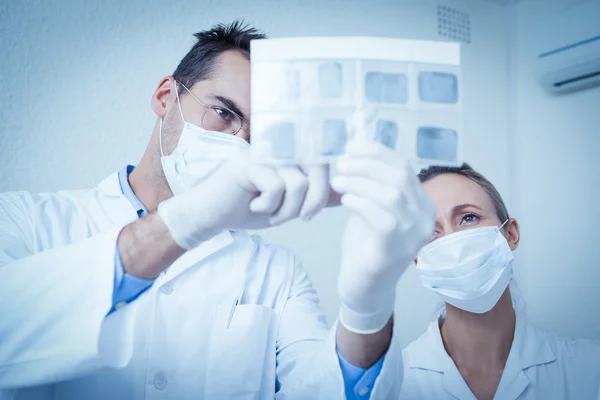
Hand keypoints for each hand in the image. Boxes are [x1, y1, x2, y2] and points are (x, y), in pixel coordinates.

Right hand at [157, 147, 330, 249]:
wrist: (212, 215)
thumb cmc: (249, 208)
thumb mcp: (289, 205)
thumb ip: (313, 196)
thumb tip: (343, 194)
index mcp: (291, 154)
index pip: (324, 164)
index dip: (324, 191)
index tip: (309, 214)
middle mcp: (281, 148)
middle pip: (318, 169)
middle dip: (314, 202)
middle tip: (302, 219)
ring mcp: (265, 153)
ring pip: (298, 183)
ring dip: (287, 210)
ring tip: (270, 213)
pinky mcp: (249, 163)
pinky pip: (276, 187)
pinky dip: (268, 206)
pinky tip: (253, 206)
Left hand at [331, 140, 435, 333]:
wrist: (364, 287)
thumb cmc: (366, 244)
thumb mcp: (372, 206)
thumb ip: (372, 183)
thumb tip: (357, 148)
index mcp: (422, 204)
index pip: (404, 167)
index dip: (378, 152)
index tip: (352, 146)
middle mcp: (425, 219)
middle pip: (399, 177)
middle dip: (367, 164)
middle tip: (341, 163)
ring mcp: (413, 237)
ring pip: (391, 195)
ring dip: (360, 182)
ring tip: (338, 180)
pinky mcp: (395, 251)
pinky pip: (383, 218)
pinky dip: (362, 203)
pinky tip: (345, 200)